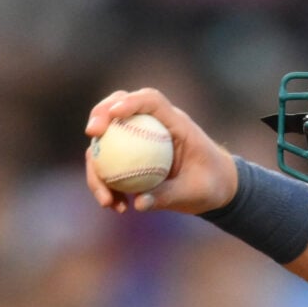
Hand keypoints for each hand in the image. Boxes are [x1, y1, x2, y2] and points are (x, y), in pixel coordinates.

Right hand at [83, 88, 239, 215]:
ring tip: (106, 199)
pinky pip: (110, 163)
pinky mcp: (131, 154)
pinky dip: (106, 183)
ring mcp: (140, 138)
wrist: (216, 189)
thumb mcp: (196, 193)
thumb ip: (169, 195)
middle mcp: (154, 124)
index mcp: (176, 123)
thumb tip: (139, 203)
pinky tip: (114, 206)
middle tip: (91, 134)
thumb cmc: (212, 185)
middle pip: (119, 106)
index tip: (114, 114)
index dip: (130, 101)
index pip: (151, 101)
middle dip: (100, 115)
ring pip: (107, 139)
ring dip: (97, 164)